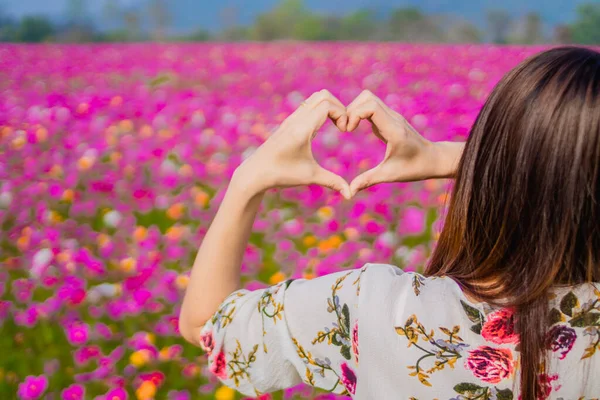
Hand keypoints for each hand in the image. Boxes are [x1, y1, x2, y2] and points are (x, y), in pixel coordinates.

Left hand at [233, 90, 351, 198]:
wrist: (255, 173)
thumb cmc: (281, 174)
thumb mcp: (310, 177)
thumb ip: (333, 182)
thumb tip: (350, 195)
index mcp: (302, 129)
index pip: (327, 105)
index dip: (342, 114)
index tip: (345, 131)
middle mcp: (296, 119)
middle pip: (323, 95)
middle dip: (339, 106)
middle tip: (343, 125)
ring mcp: (291, 119)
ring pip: (314, 98)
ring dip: (329, 107)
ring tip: (336, 125)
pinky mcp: (288, 122)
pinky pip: (308, 106)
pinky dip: (320, 110)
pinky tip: (323, 128)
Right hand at [346, 90, 458, 196]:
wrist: (434, 159)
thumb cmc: (414, 168)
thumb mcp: (390, 175)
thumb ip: (368, 180)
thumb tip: (348, 192)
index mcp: (394, 130)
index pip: (371, 106)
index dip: (354, 114)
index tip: (348, 130)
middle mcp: (393, 118)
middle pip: (367, 97)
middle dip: (351, 109)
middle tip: (345, 128)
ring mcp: (392, 116)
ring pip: (368, 98)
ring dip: (354, 109)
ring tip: (348, 127)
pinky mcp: (390, 118)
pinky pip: (371, 106)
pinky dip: (359, 112)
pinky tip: (354, 128)